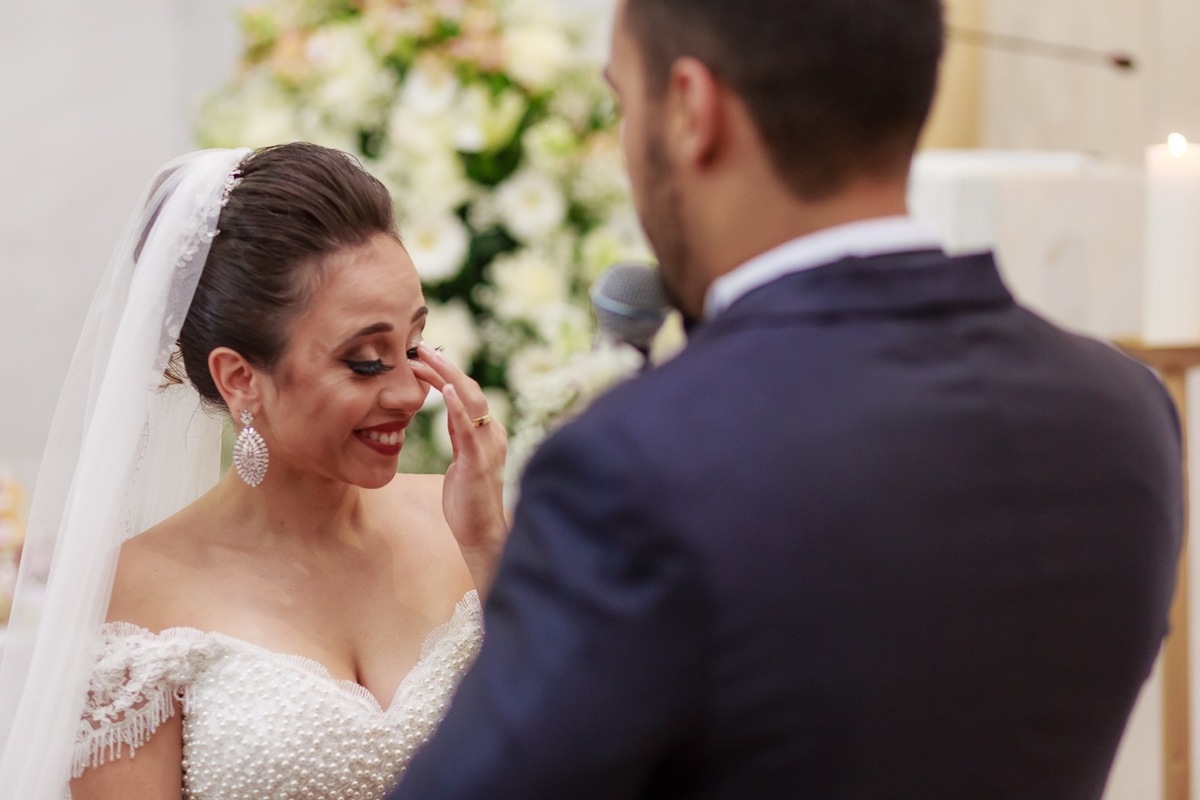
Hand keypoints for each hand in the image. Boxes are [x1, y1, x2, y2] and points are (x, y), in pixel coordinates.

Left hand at [409, 344, 508, 594]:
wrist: (481, 532)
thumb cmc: (468, 499)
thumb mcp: (462, 458)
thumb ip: (460, 434)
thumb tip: (451, 412)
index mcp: (486, 431)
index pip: (465, 393)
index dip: (444, 373)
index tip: (421, 357)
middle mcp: (491, 433)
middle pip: (469, 389)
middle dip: (444, 365)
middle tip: (419, 345)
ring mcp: (487, 446)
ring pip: (471, 400)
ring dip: (447, 376)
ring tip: (427, 357)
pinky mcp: (478, 462)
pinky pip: (469, 429)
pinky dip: (457, 408)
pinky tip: (443, 392)